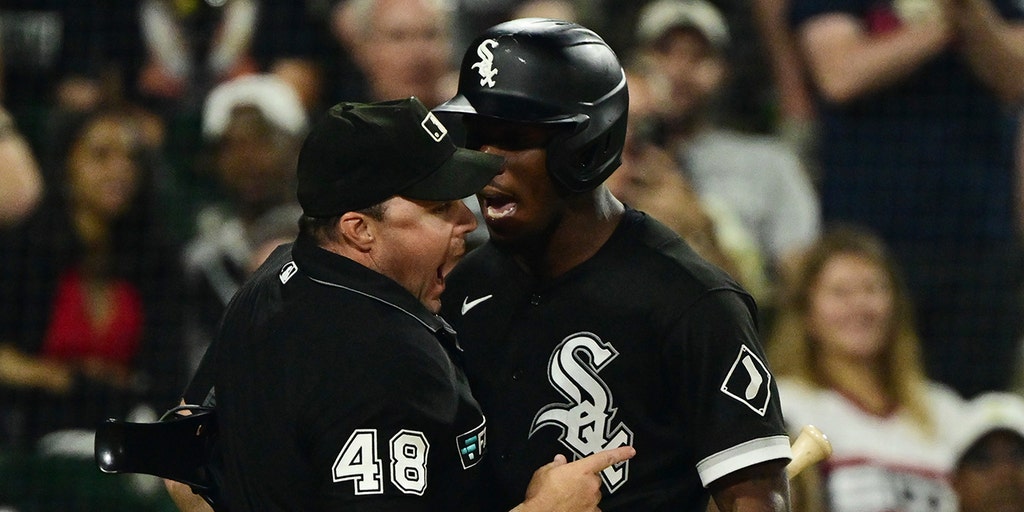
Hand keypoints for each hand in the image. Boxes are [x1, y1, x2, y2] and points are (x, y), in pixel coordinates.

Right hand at [513, 446, 635, 511]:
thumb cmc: (541, 494)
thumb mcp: (544, 472)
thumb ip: (555, 465)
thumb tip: (559, 460)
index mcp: (582, 470)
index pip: (605, 458)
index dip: (620, 453)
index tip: (631, 451)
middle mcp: (591, 485)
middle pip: (594, 479)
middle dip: (585, 480)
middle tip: (568, 484)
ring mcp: (592, 502)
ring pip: (593, 495)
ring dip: (584, 495)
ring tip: (566, 498)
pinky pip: (592, 509)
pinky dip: (584, 508)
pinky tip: (573, 508)